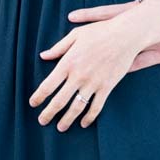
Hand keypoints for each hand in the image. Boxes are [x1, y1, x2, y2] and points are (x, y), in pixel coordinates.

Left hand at [30, 0, 159, 131]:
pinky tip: (84, 124)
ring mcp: (93, 83)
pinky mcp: (107, 87)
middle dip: (48, 113)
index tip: (33, 103)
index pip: (48, 85)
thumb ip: (58, 48)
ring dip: (67, 120)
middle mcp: (78, 75)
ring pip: (76, 108)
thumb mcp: (76, 35)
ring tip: (60, 127)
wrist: (126, 35)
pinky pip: (96, 107)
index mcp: (68, 62)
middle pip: (59, 100)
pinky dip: (89, 118)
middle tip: (42, 121)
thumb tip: (43, 56)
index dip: (39, 97)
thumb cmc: (100, 31)